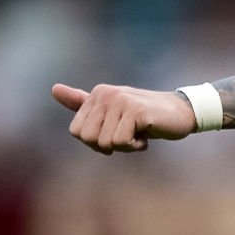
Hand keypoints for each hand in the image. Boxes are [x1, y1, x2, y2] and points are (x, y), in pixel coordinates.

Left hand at [52, 83, 197, 154]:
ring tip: (139, 132)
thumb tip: (53, 89)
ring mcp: (120, 101)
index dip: (96, 142)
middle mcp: (106, 93)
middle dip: (108, 145)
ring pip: (104, 143)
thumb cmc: (145, 117)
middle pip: (88, 139)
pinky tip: (146, 134)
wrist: (181, 113)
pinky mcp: (135, 111)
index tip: (115, 133)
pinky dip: (136, 146)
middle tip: (128, 134)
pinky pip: (121, 142)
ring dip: (124, 146)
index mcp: (98, 93)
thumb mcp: (112, 111)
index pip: (77, 132)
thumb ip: (82, 102)